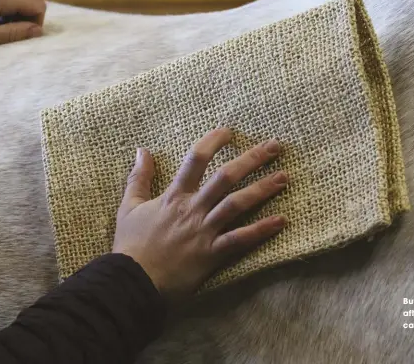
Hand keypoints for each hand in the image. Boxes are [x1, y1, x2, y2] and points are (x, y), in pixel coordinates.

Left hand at [0, 0, 45, 48]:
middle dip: (22, 21)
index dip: (36, 23)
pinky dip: (2, 11)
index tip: (20, 36)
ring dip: (12, 17)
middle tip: (3, 34)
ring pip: (18, 2)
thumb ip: (13, 33)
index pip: (39, 6)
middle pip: (29, 4)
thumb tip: (39, 31)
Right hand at [113, 128, 287, 300]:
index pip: (196, 158)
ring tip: (284, 177)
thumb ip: (139, 177)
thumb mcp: (129, 205)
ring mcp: (204, 230)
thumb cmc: (131, 244)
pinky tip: (281, 220)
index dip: (213, 141)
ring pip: (237, 204)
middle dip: (252, 159)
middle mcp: (193, 208)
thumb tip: (142, 150)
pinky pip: (240, 239)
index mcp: (174, 195)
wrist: (131, 282)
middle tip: (275, 146)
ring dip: (262, 189)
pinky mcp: (212, 253)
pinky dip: (261, 230)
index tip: (229, 132)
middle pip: (226, 177)